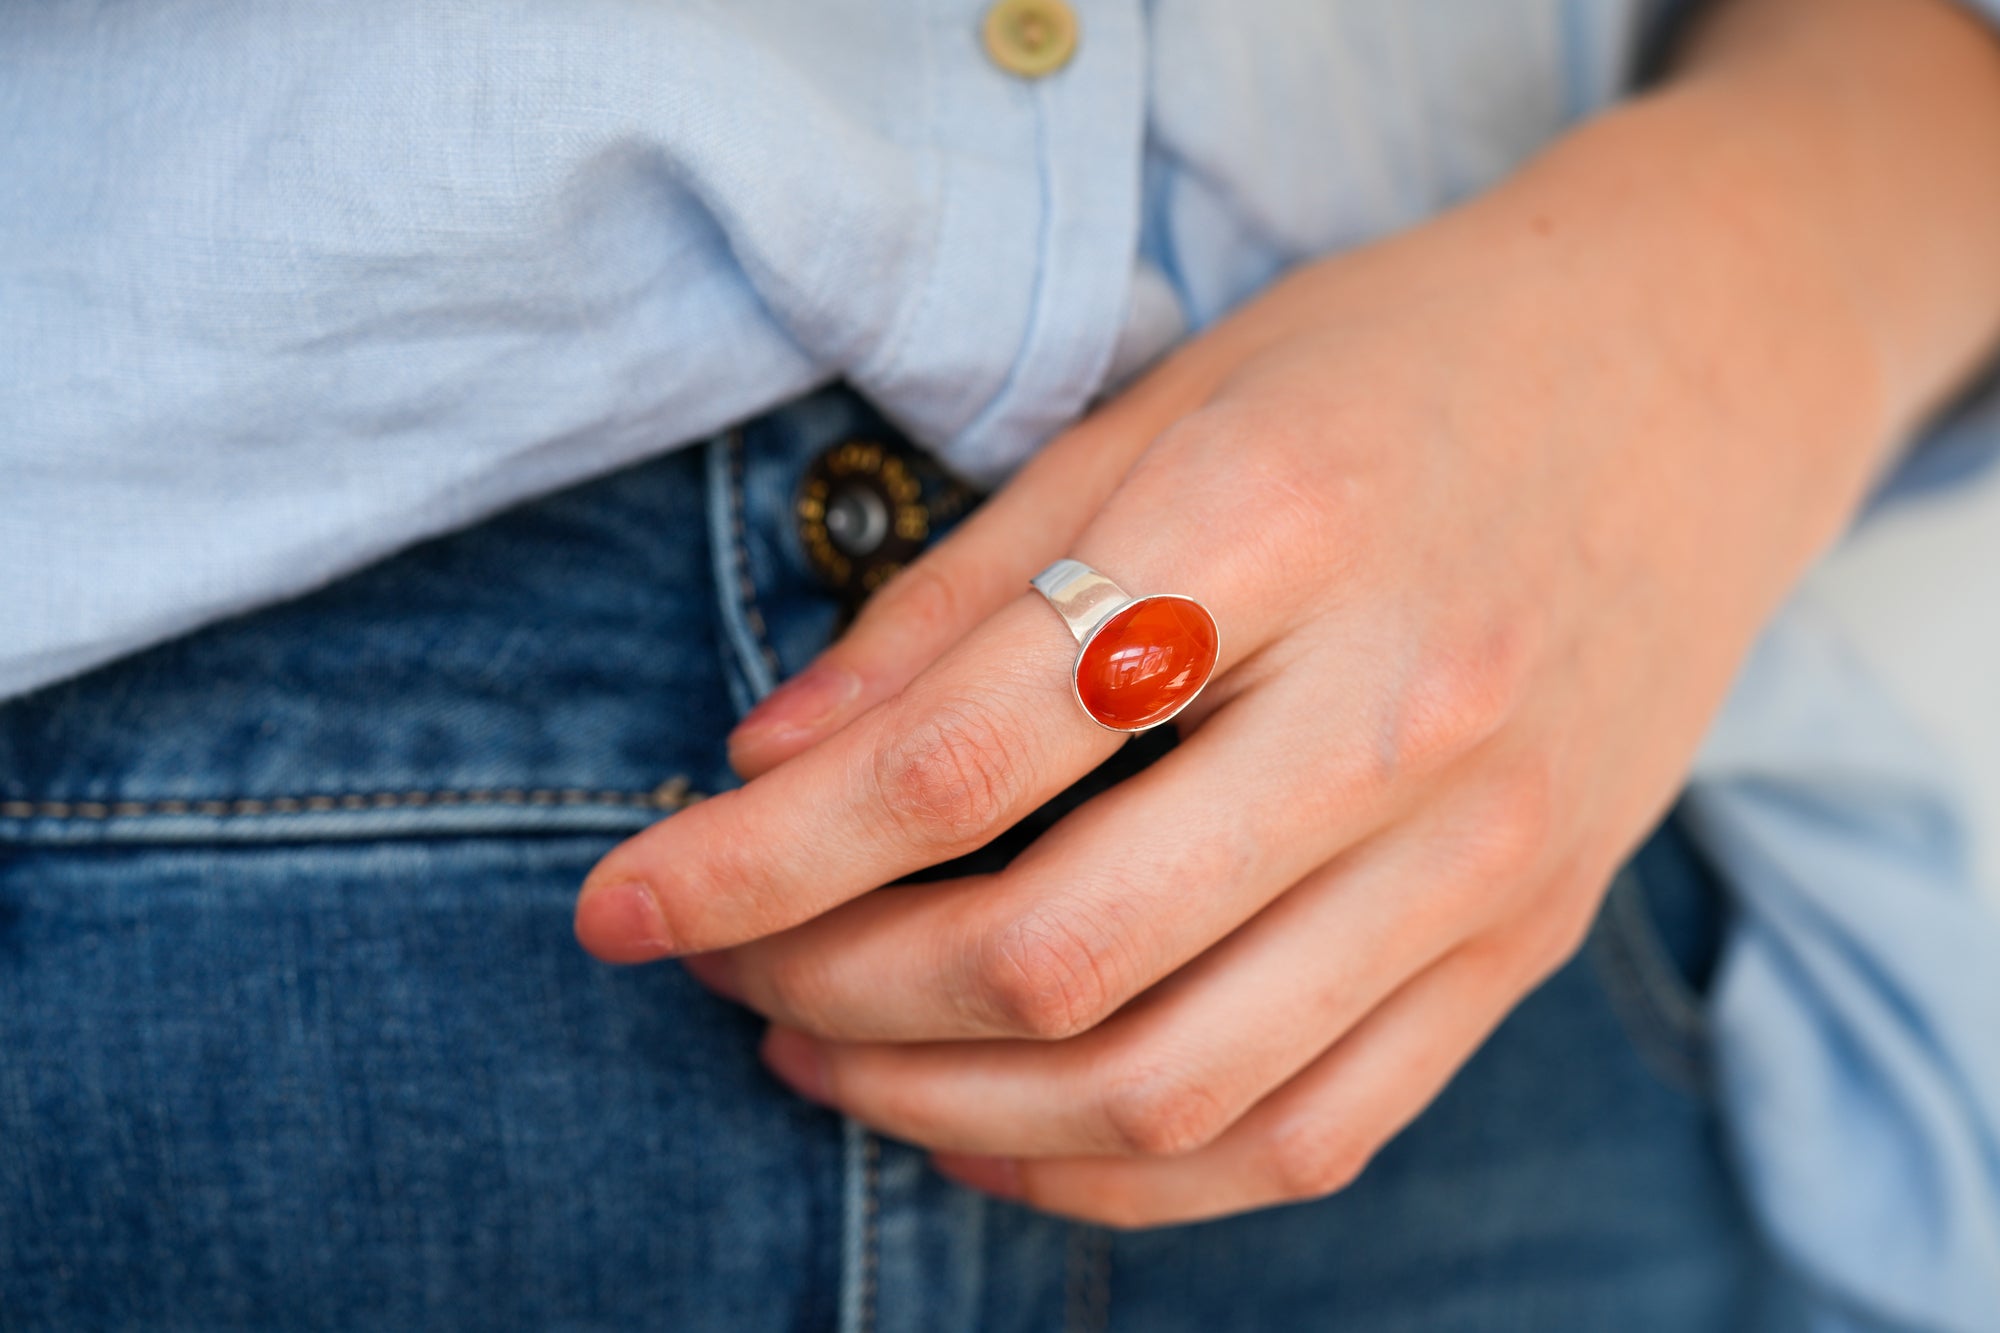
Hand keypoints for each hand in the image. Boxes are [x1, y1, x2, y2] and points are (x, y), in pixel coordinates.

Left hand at [573, 0, 1999, 1227]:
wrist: (1685, 383)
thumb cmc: (1398, 369)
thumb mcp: (1162, 407)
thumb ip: (961, 595)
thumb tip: (771, 761)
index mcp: (1282, 525)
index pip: (956, 758)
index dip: (752, 858)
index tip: (624, 905)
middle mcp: (1404, 712)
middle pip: (1052, 955)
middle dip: (829, 995)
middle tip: (727, 966)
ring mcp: (1484, 855)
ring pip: (1172, 1090)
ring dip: (949, 1110)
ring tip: (826, 1057)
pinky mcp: (1527, 944)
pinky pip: (1307, 1138)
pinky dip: (1122, 1176)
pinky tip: (999, 1126)